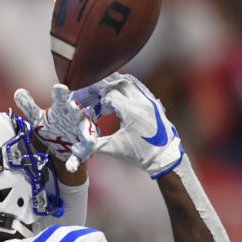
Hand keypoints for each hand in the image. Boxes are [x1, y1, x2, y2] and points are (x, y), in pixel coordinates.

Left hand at [14, 84, 96, 163]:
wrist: (66, 145)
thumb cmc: (53, 126)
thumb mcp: (38, 118)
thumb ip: (29, 106)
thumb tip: (18, 92)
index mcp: (62, 110)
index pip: (60, 100)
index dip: (60, 94)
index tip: (59, 88)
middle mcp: (73, 119)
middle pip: (75, 112)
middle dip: (75, 110)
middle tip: (72, 106)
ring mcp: (80, 133)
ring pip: (83, 132)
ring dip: (84, 134)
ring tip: (86, 137)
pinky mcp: (82, 149)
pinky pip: (79, 157)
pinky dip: (75, 162)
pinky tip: (71, 167)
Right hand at [64, 74, 182, 176]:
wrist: (165, 158)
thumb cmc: (140, 154)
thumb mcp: (114, 149)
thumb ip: (94, 145)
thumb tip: (77, 147)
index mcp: (131, 111)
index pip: (110, 94)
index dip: (99, 98)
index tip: (94, 106)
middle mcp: (142, 102)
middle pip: (120, 83)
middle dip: (107, 87)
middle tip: (98, 93)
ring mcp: (150, 101)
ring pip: (131, 83)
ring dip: (118, 85)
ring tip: (108, 92)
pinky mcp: (155, 104)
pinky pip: (140, 88)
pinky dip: (128, 89)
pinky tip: (122, 96)